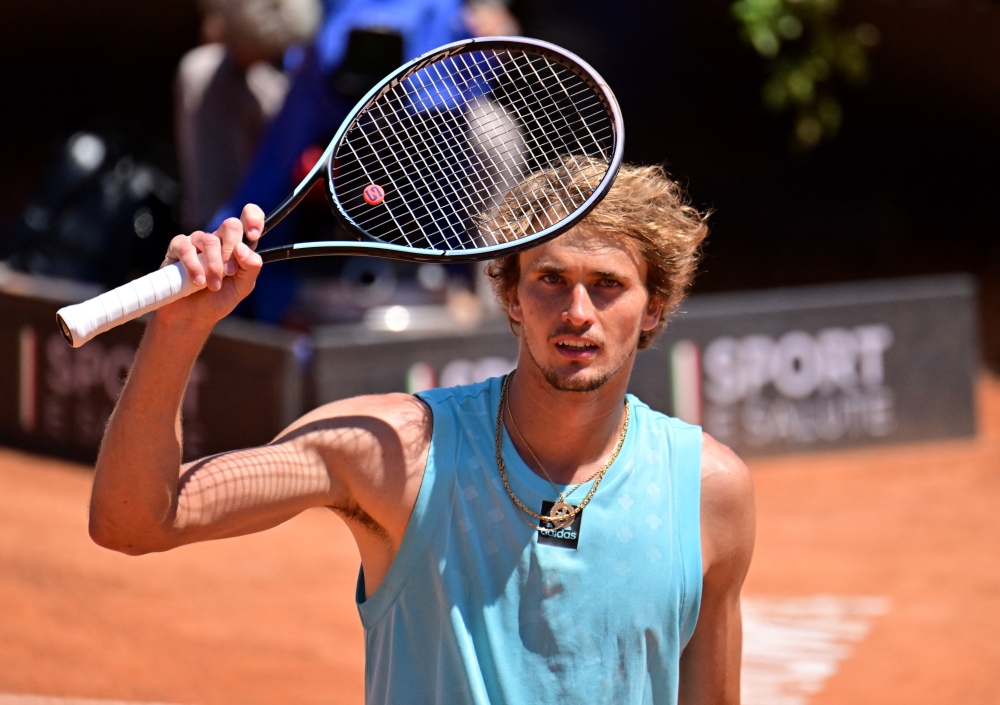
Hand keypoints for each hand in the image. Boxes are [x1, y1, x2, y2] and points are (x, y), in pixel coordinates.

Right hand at [156, 204, 264, 326]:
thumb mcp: (243, 286)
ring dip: (214, 266)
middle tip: (230, 272)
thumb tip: (243, 249)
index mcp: (238, 245)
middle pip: (231, 225)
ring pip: (210, 240)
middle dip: (232, 250)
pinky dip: (194, 267)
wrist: (193, 316)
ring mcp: (197, 241)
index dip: (253, 218)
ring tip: (213, 286)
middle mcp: (219, 239)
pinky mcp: (177, 248)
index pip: (248, 217)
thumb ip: (251, 267)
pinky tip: (198, 282)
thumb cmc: (219, 300)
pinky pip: (186, 248)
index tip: (253, 235)